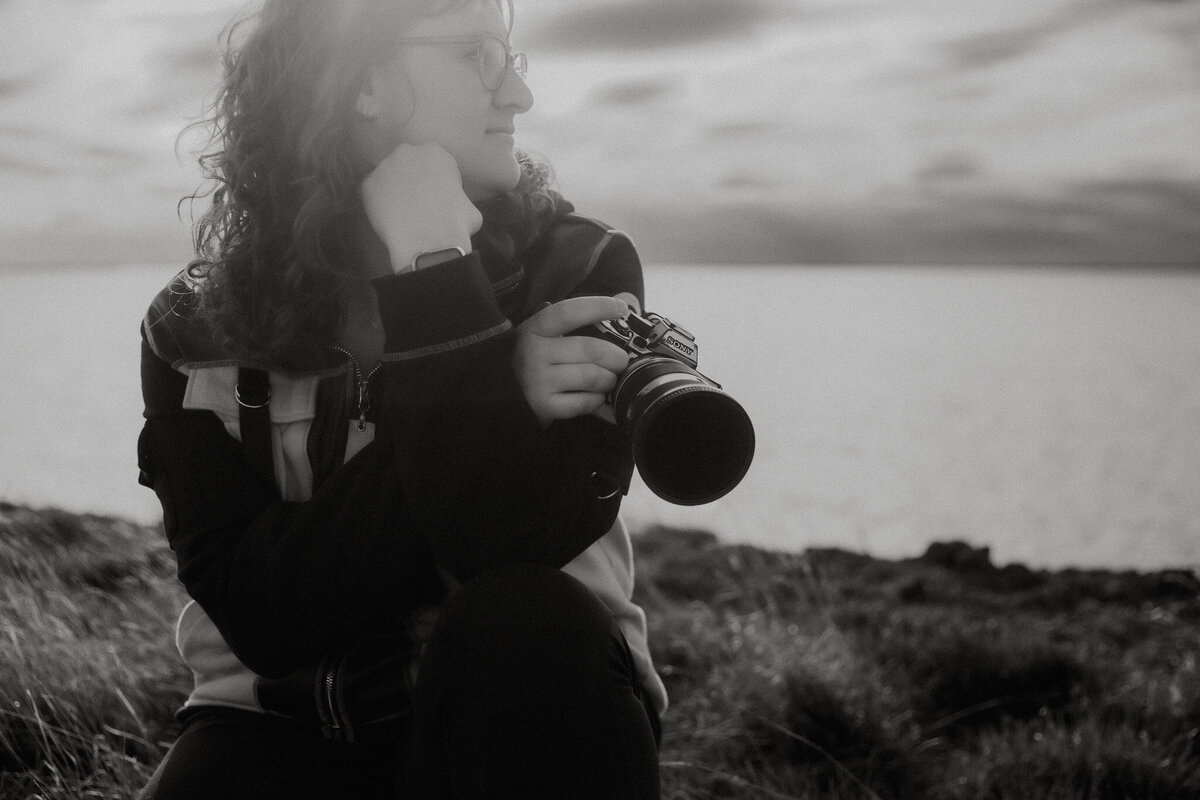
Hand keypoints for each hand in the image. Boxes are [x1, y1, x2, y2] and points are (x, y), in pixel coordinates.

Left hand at [360, 143, 483, 272]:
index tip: (437, 198)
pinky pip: (374, 195)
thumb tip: (454, 206)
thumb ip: (457, 198)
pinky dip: (380, 206)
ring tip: (403, 215)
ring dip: (395, 192)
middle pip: (408, 165)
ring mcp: (384, 166)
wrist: (429, 240)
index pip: (434, 164)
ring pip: (389, 179)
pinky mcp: (368, 184)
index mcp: (435, 152)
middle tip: (418, 204)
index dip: (437, 182)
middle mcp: (407, 152)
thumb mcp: (469, 206)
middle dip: (412, 180)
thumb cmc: (456, 223)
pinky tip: (390, 221)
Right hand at [512, 296, 630, 427]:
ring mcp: (537, 381)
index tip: (621, 308)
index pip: (568, 313)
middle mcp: (533, 353)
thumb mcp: (550, 332)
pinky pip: (585, 402)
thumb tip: (625, 299)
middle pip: (590, 349)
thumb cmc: (540, 357)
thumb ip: (582, 317)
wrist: (509, 391)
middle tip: (620, 360)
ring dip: (609, 379)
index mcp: (535, 328)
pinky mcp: (544, 405)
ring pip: (592, 377)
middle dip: (615, 356)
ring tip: (608, 378)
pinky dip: (597, 399)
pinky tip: (594, 395)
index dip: (598, 307)